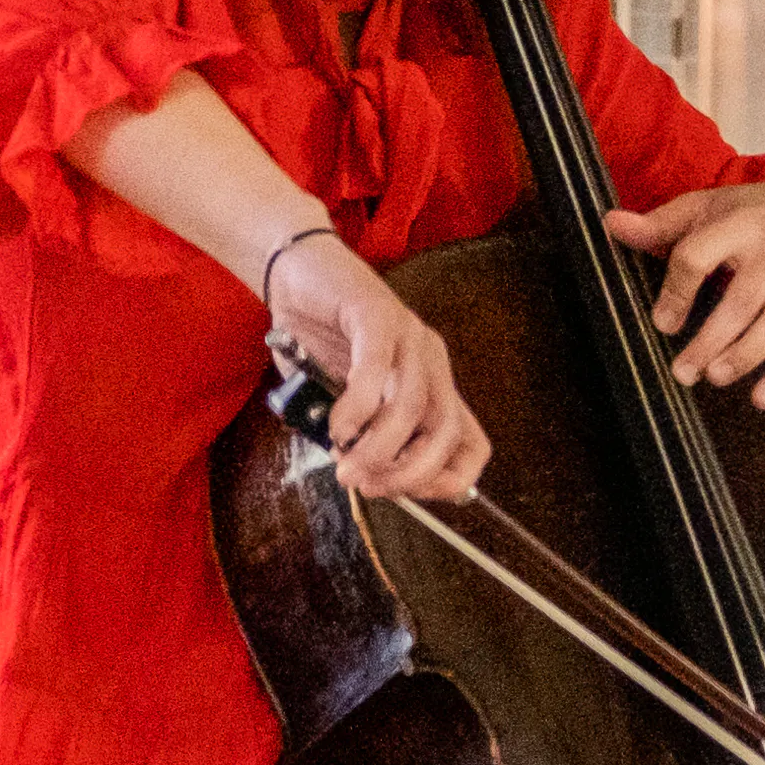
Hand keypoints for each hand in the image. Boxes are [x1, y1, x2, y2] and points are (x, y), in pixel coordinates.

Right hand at [268, 236, 488, 502]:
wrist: (293, 270)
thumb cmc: (316, 338)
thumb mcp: (344, 400)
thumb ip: (361, 434)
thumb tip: (368, 480)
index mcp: (433, 385)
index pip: (471, 446)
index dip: (444, 482)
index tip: (399, 494)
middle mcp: (431, 361)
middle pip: (448, 433)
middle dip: (409, 474)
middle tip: (365, 484)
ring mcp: (408, 334)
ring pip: (413, 407)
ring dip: (378, 448)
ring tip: (344, 461)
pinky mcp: (376, 312)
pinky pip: (376, 370)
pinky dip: (356, 408)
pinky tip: (337, 425)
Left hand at [614, 175, 764, 408]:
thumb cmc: (751, 216)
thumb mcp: (707, 208)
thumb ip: (660, 224)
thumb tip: (611, 225)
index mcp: (740, 223)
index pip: (701, 255)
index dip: (678, 291)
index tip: (662, 324)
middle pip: (743, 298)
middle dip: (712, 339)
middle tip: (683, 372)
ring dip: (747, 355)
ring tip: (716, 378)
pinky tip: (761, 399)